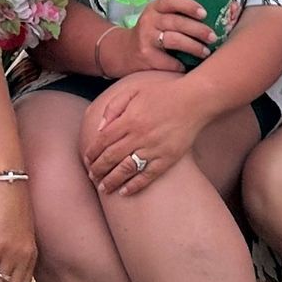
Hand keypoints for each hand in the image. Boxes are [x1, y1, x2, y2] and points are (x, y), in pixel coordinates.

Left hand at [80, 72, 208, 195]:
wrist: (195, 100)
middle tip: (92, 177)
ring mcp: (154, 148)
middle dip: (98, 169)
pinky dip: (135, 185)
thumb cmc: (163, 93)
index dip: (92, 152)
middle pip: (111, 157)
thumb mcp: (134, 90)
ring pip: (127, 169)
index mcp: (130, 118)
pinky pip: (148, 175)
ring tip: (104, 188)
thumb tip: (99, 128)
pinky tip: (125, 191)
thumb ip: (113, 106)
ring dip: (112, 180)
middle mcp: (140, 135)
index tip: (87, 160)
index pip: (103, 140)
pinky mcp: (168, 158)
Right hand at [103, 0, 214, 76]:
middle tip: (213, 37)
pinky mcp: (146, 57)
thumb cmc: (152, 34)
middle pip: (176, 22)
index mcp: (155, 8)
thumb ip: (178, 15)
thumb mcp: (159, 18)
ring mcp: (146, 39)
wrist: (125, 53)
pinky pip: (169, 61)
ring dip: (194, 46)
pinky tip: (188, 66)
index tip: (204, 13)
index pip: (171, 1)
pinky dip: (181, 64)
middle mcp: (149, 21)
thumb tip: (218, 16)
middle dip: (198, 30)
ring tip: (206, 52)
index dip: (189, 5)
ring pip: (174, 40)